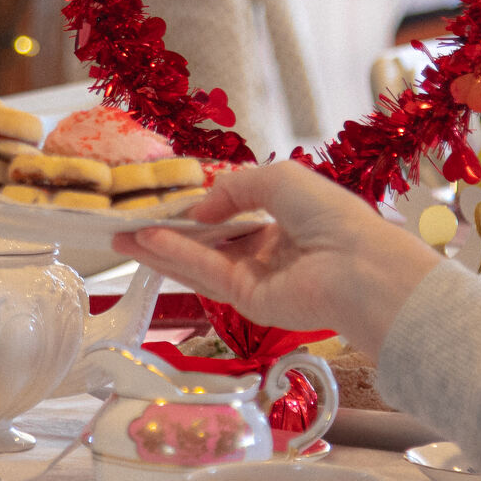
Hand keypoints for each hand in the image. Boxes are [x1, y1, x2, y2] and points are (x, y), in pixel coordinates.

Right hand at [110, 162, 441, 357]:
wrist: (359, 267)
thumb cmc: (331, 216)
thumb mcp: (277, 179)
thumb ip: (231, 187)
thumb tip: (197, 211)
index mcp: (286, 224)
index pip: (232, 218)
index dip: (197, 211)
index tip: (163, 205)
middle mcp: (270, 253)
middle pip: (208, 244)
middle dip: (167, 234)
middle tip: (127, 227)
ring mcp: (257, 280)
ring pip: (199, 262)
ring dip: (160, 249)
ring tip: (121, 238)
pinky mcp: (247, 301)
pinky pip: (206, 274)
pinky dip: (177, 257)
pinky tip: (149, 243)